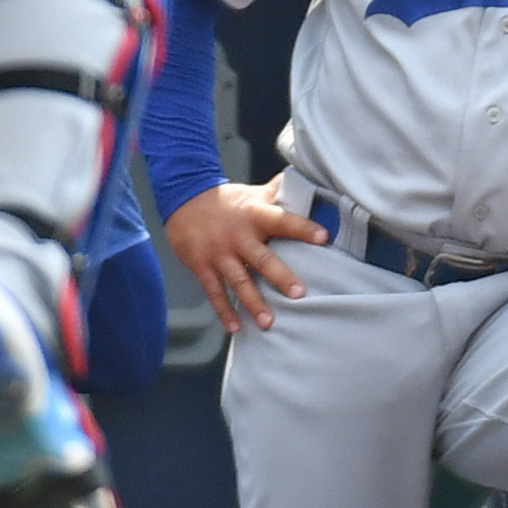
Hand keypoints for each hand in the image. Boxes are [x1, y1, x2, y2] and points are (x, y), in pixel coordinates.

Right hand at [161, 174, 326, 333]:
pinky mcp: (202, 266)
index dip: (303, 228)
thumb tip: (306, 181)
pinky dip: (224, 310)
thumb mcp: (252, 192)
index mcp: (255, 215)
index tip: (324, 237)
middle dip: (280, 276)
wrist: (183, 197)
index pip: (283, 220)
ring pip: (239, 280)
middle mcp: (238, 236)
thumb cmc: (226, 199)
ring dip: (253, 302)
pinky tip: (235, 327)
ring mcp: (219, 253)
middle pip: (262, 258)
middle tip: (299, 293)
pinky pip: (214, 292)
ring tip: (268, 321)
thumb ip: (278, 191)